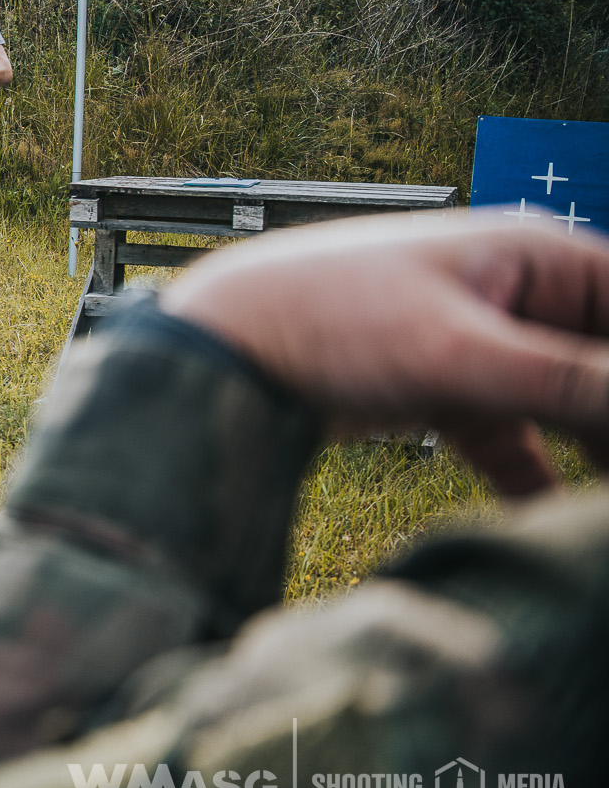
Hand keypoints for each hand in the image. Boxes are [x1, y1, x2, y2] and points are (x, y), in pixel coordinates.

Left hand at [161, 214, 608, 497]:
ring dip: (596, 455)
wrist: (216, 346)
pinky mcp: (446, 394)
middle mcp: (519, 295)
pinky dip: (542, 485)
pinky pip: (520, 446)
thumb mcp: (459, 353)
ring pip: (575, 409)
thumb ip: (568, 381)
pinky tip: (555, 529)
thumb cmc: (325, 318)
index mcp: (536, 257)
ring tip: (594, 522)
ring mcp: (483, 345)